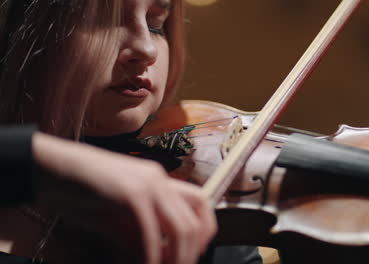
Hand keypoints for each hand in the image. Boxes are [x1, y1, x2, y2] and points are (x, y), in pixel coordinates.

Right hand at [32, 132, 216, 263]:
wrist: (49, 168)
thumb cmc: (80, 191)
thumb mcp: (116, 216)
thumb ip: (139, 236)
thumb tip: (159, 258)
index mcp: (159, 181)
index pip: (201, 203)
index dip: (204, 233)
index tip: (191, 254)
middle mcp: (159, 180)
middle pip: (195, 222)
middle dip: (191, 255)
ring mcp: (147, 185)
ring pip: (181, 229)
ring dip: (178, 259)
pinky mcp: (130, 194)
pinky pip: (150, 234)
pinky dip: (152, 257)